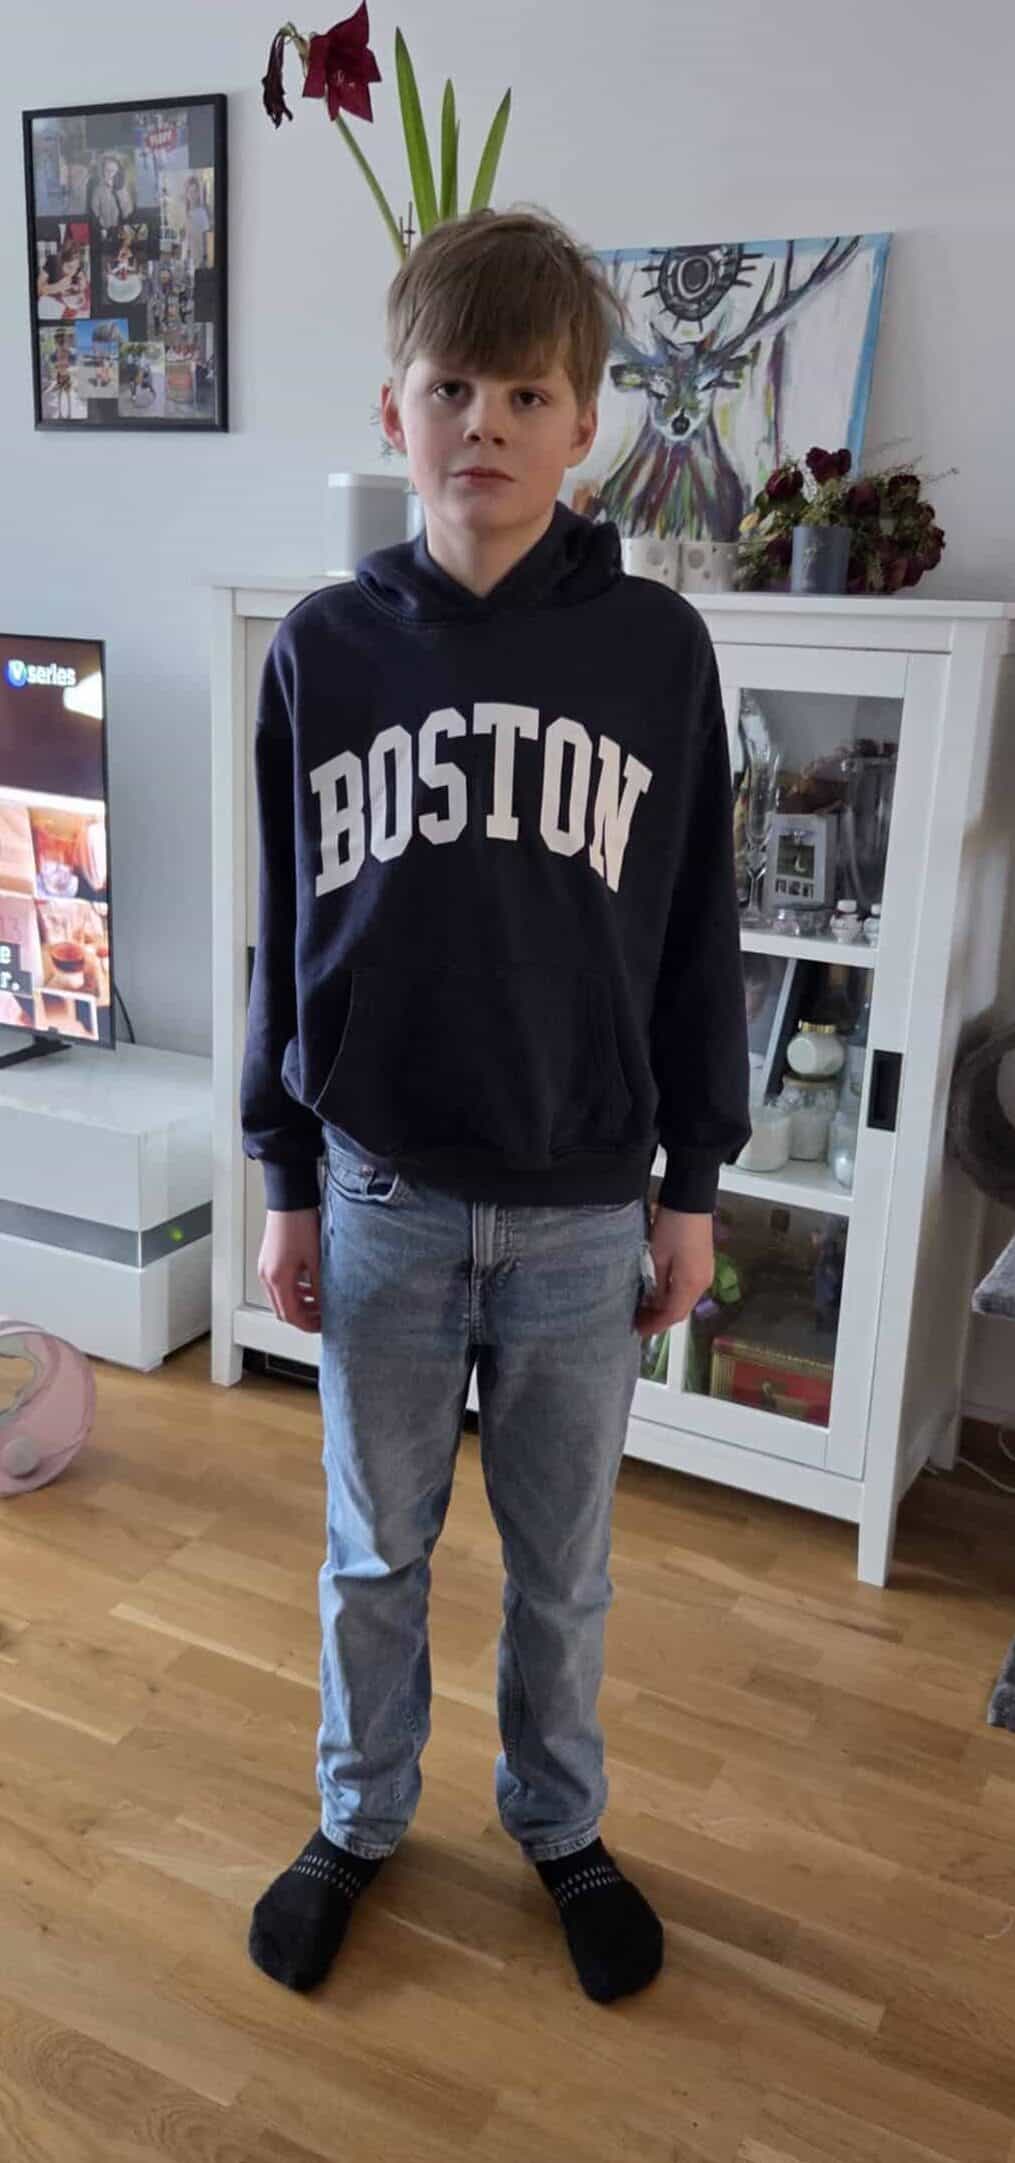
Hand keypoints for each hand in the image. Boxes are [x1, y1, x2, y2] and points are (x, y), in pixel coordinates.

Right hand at [258, 1207, 321, 1331]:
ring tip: (319, 1303)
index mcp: (277, 1279)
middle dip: (303, 1317)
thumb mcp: (316, 1259)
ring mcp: (265, 1269)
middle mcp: (267, 1276)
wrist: (289, 1200)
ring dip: (299, 1304)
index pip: (291, 1315)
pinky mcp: (268, 1261)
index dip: (308, 1324)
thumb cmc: (300, 1224)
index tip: (322, 1326)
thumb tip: (325, 1303)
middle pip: (283, 1310)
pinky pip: (279, 1285)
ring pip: (280, 1298)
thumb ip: (320, 1286)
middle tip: (322, 1318)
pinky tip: (308, 1287)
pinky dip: (293, 1291)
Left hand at [635, 1206, 713, 1340]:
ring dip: (665, 1307)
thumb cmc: (671, 1227)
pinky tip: (658, 1293)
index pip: (672, 1315)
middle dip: (659, 1319)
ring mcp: (705, 1273)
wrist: (690, 1199)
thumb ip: (658, 1285)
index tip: (636, 1331)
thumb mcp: (658, 1257)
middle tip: (637, 1322)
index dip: (654, 1325)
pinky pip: (687, 1289)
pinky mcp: (703, 1264)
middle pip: (680, 1310)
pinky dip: (672, 1295)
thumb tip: (655, 1304)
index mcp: (691, 1284)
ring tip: (644, 1310)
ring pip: (684, 1300)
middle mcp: (702, 1283)